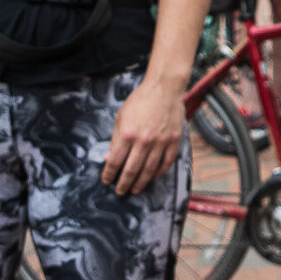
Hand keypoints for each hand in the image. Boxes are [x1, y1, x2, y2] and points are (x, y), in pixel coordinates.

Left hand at [101, 74, 185, 195]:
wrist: (164, 88)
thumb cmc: (140, 101)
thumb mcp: (121, 118)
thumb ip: (115, 140)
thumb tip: (108, 157)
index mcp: (127, 134)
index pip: (115, 161)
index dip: (109, 174)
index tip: (106, 180)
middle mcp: (144, 140)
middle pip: (132, 170)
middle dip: (123, 183)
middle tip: (120, 191)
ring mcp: (161, 142)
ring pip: (149, 170)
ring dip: (141, 183)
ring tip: (135, 189)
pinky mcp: (174, 140)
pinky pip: (167, 163)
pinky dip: (159, 172)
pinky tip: (153, 177)